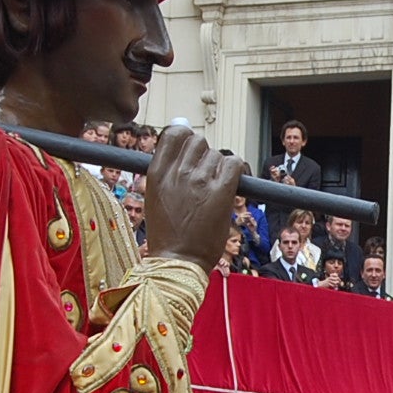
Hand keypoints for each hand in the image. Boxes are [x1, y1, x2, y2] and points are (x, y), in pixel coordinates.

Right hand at [142, 127, 242, 269]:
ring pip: (217, 155)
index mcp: (157, 173)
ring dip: (219, 169)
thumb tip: (184, 131)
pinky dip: (237, 171)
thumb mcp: (156, 196)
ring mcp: (200, 182)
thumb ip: (169, 168)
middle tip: (205, 175)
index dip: (185, 139)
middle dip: (204, 155)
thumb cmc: (168, 233)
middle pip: (198, 141)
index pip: (174, 133)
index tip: (190, 151)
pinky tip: (232, 184)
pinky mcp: (221, 193)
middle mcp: (177, 173)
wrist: (178, 261)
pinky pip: (235, 164)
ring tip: (215, 190)